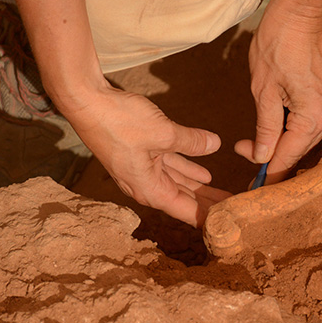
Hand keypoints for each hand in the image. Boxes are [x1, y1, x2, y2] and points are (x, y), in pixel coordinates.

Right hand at [63, 84, 230, 226]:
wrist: (86, 101)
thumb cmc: (119, 121)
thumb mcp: (163, 133)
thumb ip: (191, 141)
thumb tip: (215, 144)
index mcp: (149, 189)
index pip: (185, 211)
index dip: (208, 216)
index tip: (228, 221)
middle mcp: (145, 184)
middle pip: (184, 199)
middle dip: (208, 203)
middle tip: (235, 208)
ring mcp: (142, 169)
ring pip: (178, 182)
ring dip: (200, 187)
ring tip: (224, 194)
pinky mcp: (140, 153)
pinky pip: (169, 165)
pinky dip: (187, 168)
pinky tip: (205, 172)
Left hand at [235, 0, 321, 183]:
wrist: (302, 11)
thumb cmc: (280, 43)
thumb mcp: (263, 91)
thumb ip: (265, 128)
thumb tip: (262, 157)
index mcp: (314, 117)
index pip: (288, 156)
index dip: (268, 173)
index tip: (252, 186)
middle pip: (299, 150)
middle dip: (271, 156)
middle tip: (244, 151)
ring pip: (305, 138)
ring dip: (281, 142)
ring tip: (254, 140)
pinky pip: (311, 124)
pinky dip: (293, 129)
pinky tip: (275, 127)